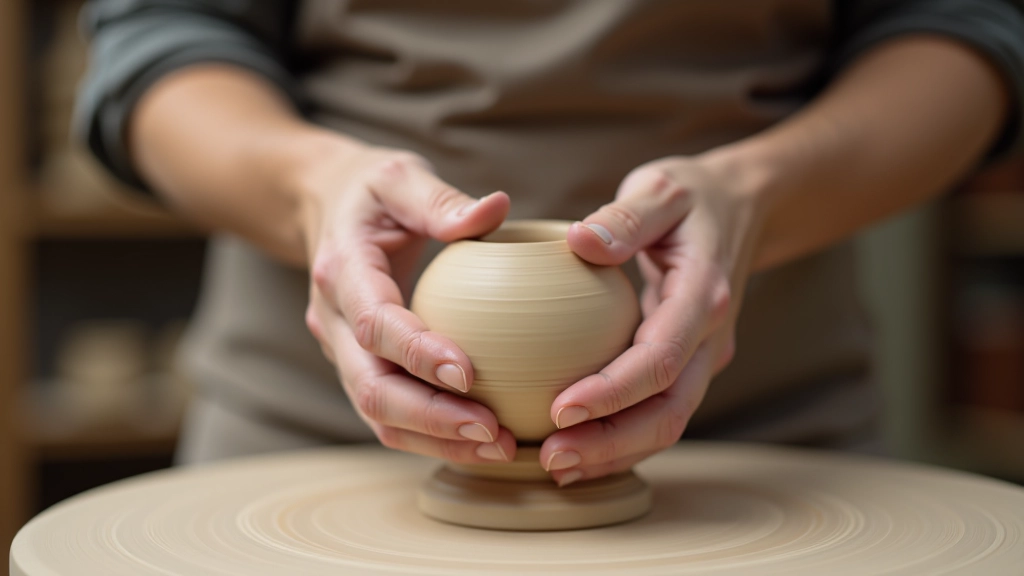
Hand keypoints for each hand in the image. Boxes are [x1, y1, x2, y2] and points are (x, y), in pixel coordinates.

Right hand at [297, 138, 517, 463]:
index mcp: (341, 269)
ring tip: (497, 446)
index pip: (374, 323)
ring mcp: (340, 350)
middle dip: (431, 417)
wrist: (322, 207)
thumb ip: (440, 199)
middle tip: (492, 430)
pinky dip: (431, 435)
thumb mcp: (400, 176)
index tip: (468, 374)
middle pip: (371, 388)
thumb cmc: (370, 190)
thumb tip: (494, 210)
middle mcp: (331, 320)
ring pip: (377, 414)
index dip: (417, 353)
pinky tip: (480, 440)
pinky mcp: (357, 367)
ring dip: (435, 438)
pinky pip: (388, 414)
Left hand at [540, 155, 765, 485]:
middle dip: (611, 443)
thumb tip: (579, 241)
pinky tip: (577, 447)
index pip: (661, 359)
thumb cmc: (691, 194)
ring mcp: (705, 356)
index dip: (612, 392)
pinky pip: (660, 411)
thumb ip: (625, 217)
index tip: (559, 409)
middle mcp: (710, 336)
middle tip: (551, 458)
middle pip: (668, 410)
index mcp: (703, 295)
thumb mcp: (660, 189)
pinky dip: (622, 437)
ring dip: (615, 451)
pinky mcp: (690, 364)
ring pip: (667, 422)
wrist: (741, 206)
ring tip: (556, 466)